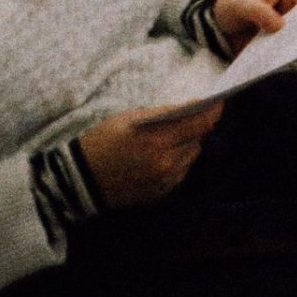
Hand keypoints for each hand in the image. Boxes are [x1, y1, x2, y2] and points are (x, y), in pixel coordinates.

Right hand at [76, 102, 222, 208]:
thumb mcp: (129, 119)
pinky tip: (159, 156)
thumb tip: (197, 105)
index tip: (219, 102)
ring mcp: (164, 182)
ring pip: (191, 156)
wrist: (77, 180)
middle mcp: (165, 164)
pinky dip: (176, 161)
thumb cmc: (101, 142)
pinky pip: (180, 172)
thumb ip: (166, 113)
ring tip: (166, 139)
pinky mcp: (160, 194)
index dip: (213, 111)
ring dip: (186, 145)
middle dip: (195, 127)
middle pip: (198, 140)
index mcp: (157, 142)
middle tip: (186, 119)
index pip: (200, 124)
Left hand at [211, 0, 296, 54]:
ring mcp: (285, 31)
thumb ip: (260, 12)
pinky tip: (280, 61)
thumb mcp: (243, 5)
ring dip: (296, 45)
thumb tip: (280, 26)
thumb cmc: (233, 6)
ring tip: (294, 51)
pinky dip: (283, 57)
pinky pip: (284, 52)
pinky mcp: (276, 46)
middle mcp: (291, 13)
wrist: (217, 25)